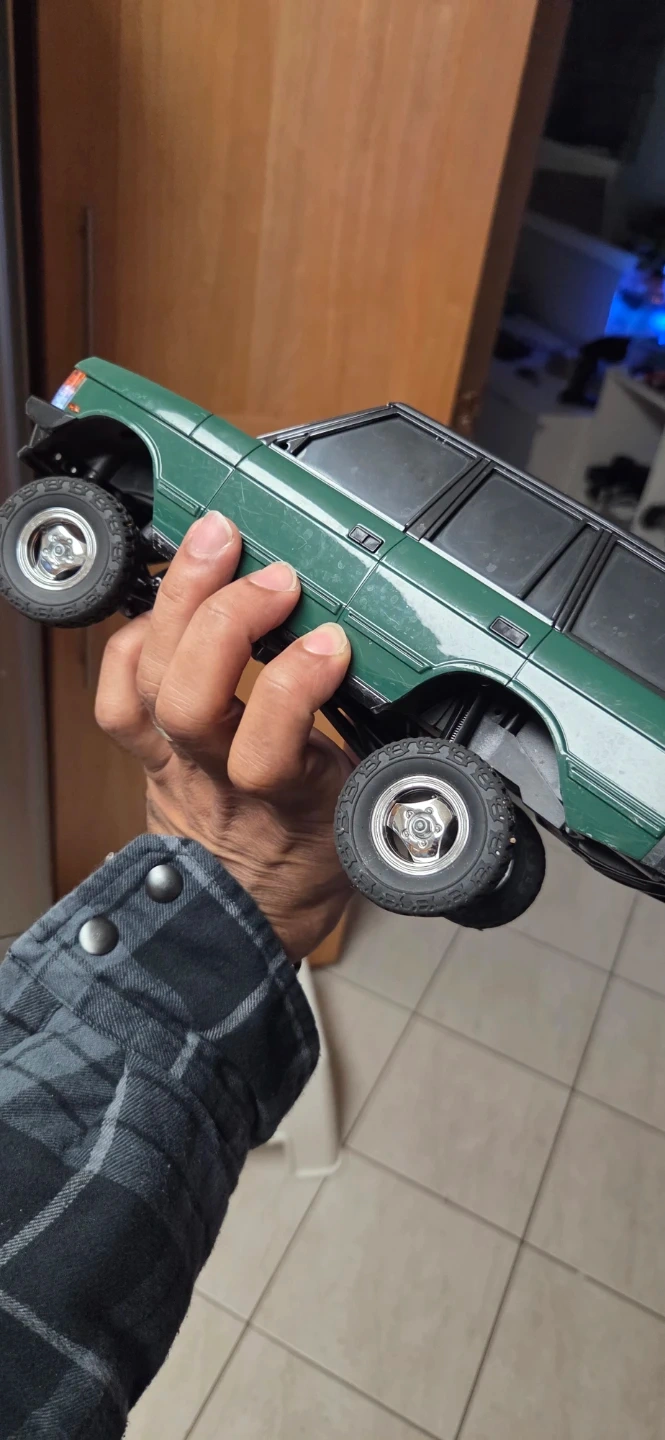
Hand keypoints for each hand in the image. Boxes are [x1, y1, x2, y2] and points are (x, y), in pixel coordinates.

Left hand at [95, 510, 353, 958]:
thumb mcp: (368, 807)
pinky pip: (115, 693)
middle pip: (189, 700)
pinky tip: (167, 605)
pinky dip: (131, 638)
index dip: (294, 686)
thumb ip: (385, 749)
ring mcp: (171, 762)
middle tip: (275, 574)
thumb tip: (420, 681)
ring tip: (215, 545)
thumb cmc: (309, 859)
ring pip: (147, 682)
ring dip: (179, 602)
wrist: (250, 912)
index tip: (335, 642)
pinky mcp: (146, 750)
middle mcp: (213, 780)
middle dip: (226, 620)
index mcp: (282, 802)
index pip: (268, 749)